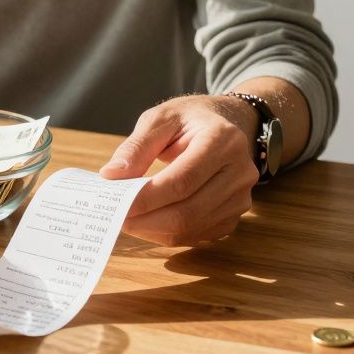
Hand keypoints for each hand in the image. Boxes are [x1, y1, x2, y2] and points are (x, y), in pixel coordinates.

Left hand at [99, 95, 259, 246]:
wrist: (226, 123)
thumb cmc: (189, 119)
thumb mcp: (160, 119)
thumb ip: (136, 147)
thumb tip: (111, 175)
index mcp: (222, 140)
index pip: (182, 180)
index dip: (147, 197)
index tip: (116, 203)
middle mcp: (239, 172)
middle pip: (188, 211)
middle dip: (146, 220)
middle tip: (115, 217)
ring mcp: (241, 197)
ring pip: (192, 228)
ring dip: (153, 230)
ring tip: (127, 219)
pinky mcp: (234, 215)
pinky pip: (197, 234)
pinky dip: (168, 234)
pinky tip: (147, 222)